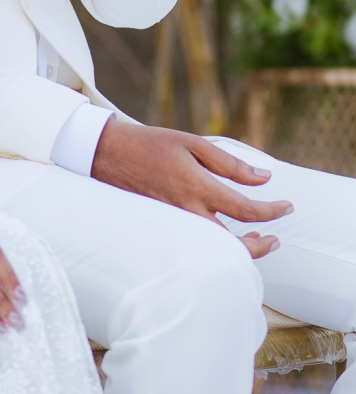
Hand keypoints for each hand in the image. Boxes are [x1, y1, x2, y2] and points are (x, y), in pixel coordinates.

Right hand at [91, 122, 291, 258]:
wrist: (107, 154)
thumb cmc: (150, 144)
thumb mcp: (192, 143)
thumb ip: (229, 163)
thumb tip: (263, 178)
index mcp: (198, 187)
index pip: (246, 210)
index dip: (272, 211)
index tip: (286, 206)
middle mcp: (187, 211)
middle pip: (233, 245)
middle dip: (260, 246)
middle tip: (274, 239)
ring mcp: (175, 223)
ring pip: (216, 250)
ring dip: (240, 249)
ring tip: (254, 238)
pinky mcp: (164, 227)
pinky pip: (198, 244)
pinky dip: (217, 245)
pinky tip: (224, 234)